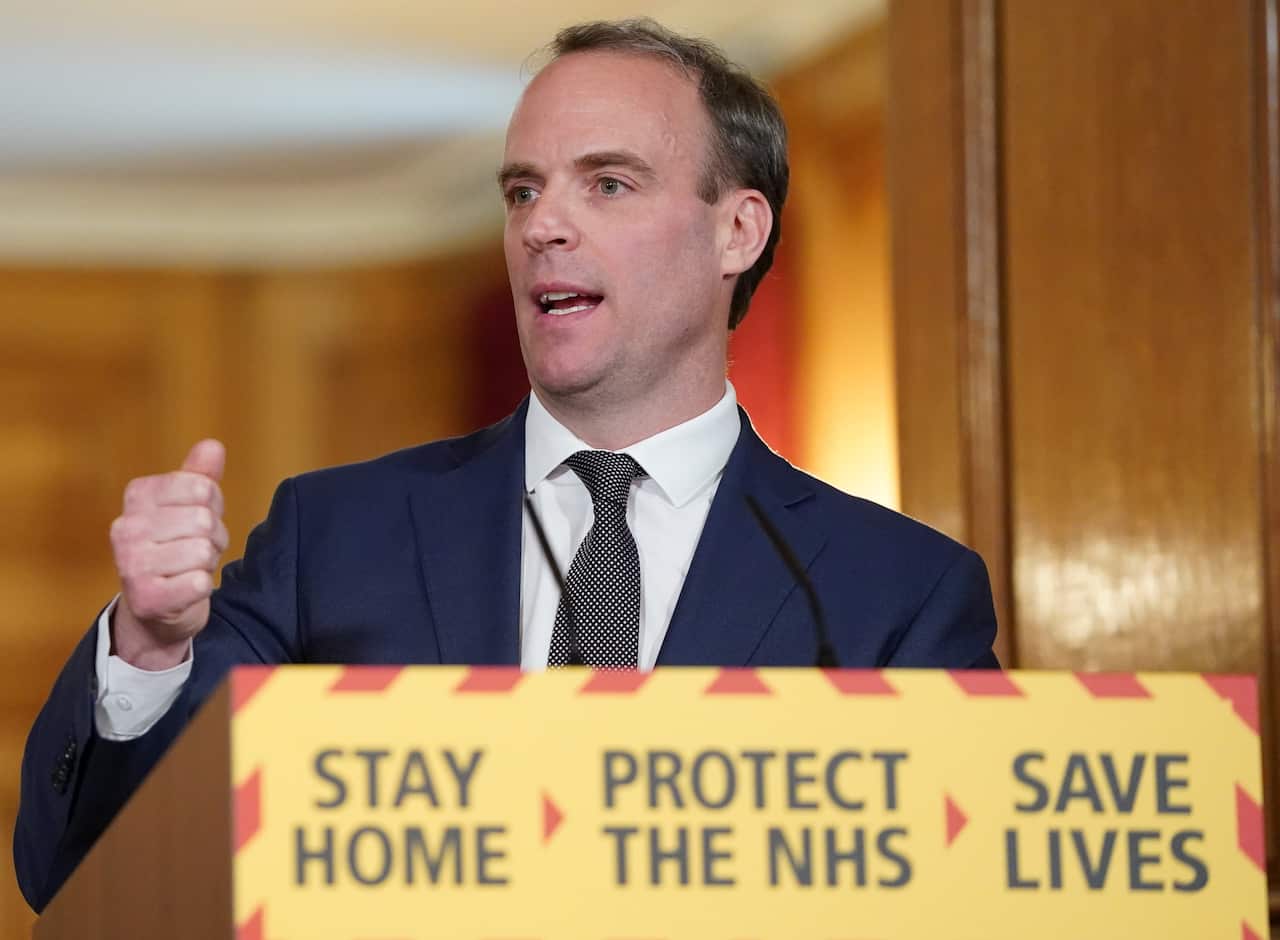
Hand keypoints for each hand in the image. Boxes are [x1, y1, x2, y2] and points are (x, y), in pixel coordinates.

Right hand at [109, 440, 228, 669]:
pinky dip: (201, 588)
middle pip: (204, 520)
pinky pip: (199, 583)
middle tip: (194, 550)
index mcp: (137, 496)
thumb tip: (213, 446)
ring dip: (206, 563)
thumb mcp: (188, 507)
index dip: (212, 505)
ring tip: (187, 568)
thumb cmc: (176, 548)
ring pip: (203, 551)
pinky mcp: (146, 598)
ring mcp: (131, 564)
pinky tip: (183, 589)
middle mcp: (126, 528)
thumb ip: (200, 477)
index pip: (201, 487)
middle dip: (213, 537)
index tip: (197, 520)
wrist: (156, 608)